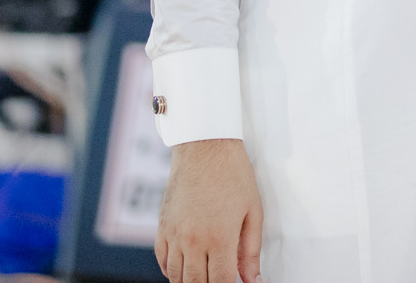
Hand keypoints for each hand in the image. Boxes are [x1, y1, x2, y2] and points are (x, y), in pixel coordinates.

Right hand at [157, 139, 262, 282]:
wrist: (205, 146)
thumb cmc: (233, 174)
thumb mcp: (253, 211)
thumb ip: (251, 250)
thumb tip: (253, 280)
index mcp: (219, 238)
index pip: (221, 282)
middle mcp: (193, 240)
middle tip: (219, 279)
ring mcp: (174, 234)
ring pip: (176, 277)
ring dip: (190, 282)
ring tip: (204, 277)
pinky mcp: (162, 226)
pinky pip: (162, 260)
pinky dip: (172, 271)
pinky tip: (185, 269)